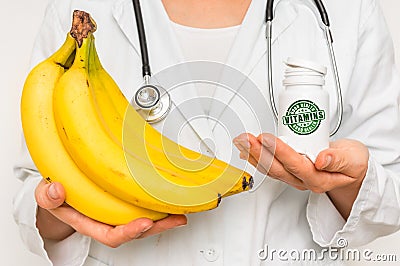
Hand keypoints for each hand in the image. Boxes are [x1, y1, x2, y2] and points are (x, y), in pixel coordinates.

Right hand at [35, 180, 186, 246]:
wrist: (61, 192)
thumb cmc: (57, 196)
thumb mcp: (45, 195)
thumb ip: (48, 196)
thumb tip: (57, 190)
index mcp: (90, 223)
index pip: (111, 235)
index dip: (129, 232)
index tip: (144, 223)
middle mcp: (107, 222)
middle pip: (135, 231)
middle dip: (157, 227)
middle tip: (175, 220)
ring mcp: (117, 214)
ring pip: (143, 221)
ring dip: (163, 219)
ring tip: (180, 213)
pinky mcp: (124, 204)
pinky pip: (142, 208)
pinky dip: (157, 207)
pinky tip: (169, 201)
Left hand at [233, 133, 368, 217]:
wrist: (351, 169)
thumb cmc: (353, 163)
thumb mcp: (354, 159)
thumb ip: (340, 160)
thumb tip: (322, 159)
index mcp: (319, 179)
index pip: (295, 165)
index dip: (280, 152)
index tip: (267, 138)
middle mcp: (303, 180)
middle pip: (277, 168)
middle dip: (259, 152)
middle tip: (247, 138)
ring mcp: (294, 177)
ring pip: (270, 168)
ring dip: (253, 154)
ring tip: (242, 140)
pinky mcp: (289, 171)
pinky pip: (269, 166)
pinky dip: (256, 157)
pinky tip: (245, 150)